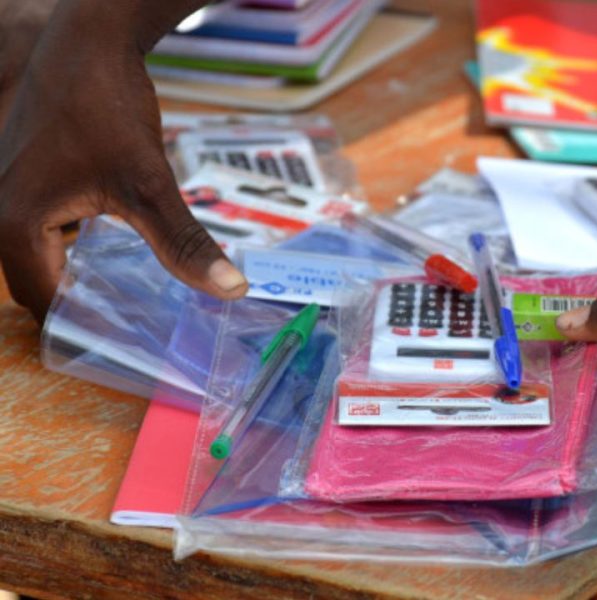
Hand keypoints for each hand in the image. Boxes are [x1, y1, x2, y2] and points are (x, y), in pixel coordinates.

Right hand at [0, 1, 245, 322]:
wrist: (88, 44)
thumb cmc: (106, 106)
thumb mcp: (150, 183)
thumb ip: (184, 243)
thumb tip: (231, 291)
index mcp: (14, 225)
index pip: (45, 304)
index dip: (86, 332)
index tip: (130, 351)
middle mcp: (0, 213)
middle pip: (42, 286)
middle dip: (86, 310)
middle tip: (137, 334)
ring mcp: (9, 195)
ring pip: (44, 260)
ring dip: (82, 282)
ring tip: (133, 308)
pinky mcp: (26, 180)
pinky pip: (47, 233)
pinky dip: (78, 252)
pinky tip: (119, 261)